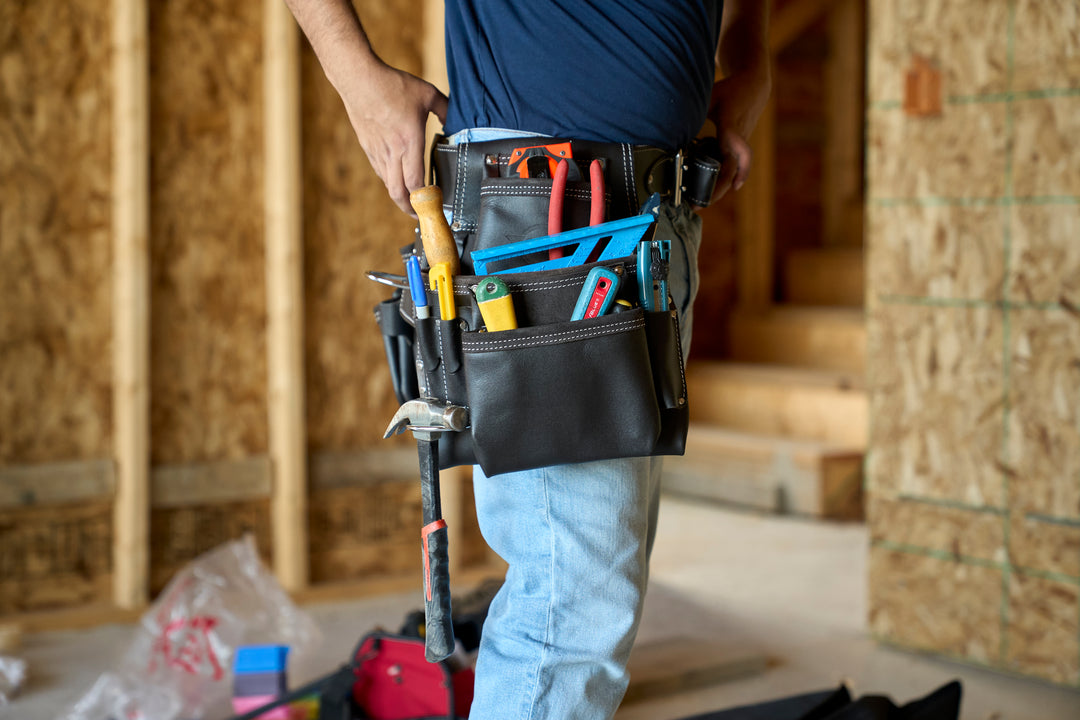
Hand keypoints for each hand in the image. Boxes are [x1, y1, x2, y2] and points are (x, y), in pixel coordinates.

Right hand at [339, 63, 447, 215]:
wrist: (358, 78)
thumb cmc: (393, 85)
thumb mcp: (427, 94)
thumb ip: (445, 109)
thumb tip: (455, 120)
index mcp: (409, 143)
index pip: (415, 182)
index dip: (423, 199)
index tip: (434, 203)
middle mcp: (392, 152)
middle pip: (398, 192)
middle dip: (409, 208)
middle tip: (419, 214)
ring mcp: (377, 151)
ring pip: (387, 184)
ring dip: (399, 195)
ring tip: (410, 199)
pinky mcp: (367, 146)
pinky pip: (380, 170)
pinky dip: (389, 179)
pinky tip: (396, 177)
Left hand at [705, 69, 769, 204]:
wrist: (754, 87)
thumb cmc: (730, 91)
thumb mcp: (711, 96)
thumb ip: (695, 109)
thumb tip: (672, 123)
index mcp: (731, 130)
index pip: (735, 156)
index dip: (730, 174)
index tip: (725, 188)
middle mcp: (738, 142)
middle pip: (732, 173)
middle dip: (716, 191)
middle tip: (697, 206)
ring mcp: (739, 146)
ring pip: (732, 174)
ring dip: (718, 190)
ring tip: (699, 204)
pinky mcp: (737, 148)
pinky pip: (730, 168)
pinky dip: (721, 181)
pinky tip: (711, 194)